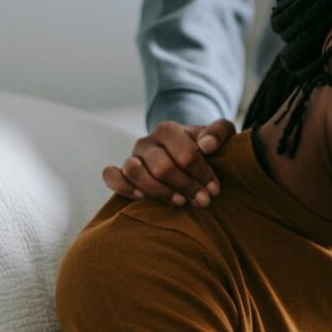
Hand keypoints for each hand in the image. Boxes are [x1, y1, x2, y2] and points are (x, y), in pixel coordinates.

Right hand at [102, 118, 235, 204]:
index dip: (202, 174)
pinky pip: (111, 177)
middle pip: (163, 167)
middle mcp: (146, 142)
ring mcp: (132, 157)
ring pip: (135, 172)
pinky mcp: (121, 172)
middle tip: (203, 201)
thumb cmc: (204, 147)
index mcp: (168, 130)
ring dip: (159, 191)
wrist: (185, 155)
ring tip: (179, 201)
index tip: (214, 189)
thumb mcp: (219, 135)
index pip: (185, 154)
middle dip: (186, 187)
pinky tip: (142, 198)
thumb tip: (206, 146)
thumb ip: (219, 132)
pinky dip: (124, 187)